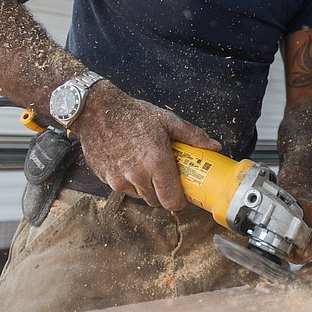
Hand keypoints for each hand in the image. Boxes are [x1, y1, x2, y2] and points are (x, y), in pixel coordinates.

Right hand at [73, 82, 220, 209]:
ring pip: (139, 197)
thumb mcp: (167, 121)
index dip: (179, 201)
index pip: (172, 201)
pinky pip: (122, 189)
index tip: (182, 194)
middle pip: (156, 202)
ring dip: (145, 188)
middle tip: (165, 177)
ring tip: (146, 167)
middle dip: (163, 193)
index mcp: (156, 162)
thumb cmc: (133, 114)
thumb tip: (214, 146)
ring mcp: (118, 179)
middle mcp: (137, 176)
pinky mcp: (104, 178)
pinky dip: (128, 182)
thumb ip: (193, 136)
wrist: (97, 110)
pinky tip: (129, 163)